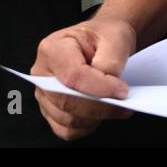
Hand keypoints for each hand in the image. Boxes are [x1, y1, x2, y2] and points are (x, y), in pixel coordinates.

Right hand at [31, 18, 134, 140]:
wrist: (102, 41)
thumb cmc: (105, 37)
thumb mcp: (114, 37)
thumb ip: (110, 61)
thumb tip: (110, 87)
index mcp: (53, 49)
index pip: (73, 76)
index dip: (99, 88)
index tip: (122, 91)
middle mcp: (42, 73)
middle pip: (67, 101)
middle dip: (100, 107)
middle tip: (124, 103)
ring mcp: (44, 94)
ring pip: (67, 118)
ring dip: (95, 117)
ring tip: (115, 105)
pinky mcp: (50, 110)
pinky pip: (66, 129)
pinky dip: (86, 126)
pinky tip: (101, 113)